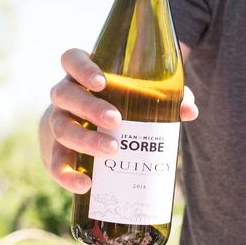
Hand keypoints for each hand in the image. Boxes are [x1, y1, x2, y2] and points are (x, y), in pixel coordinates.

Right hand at [40, 47, 196, 192]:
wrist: (88, 133)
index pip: (71, 60)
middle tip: (115, 120)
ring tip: (112, 150)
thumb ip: (165, 98)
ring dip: (85, 140)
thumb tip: (190, 110)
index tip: (101, 82)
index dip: (81, 68)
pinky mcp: (55, 152)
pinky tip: (85, 184)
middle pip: (65, 95)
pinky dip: (67, 175)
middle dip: (89, 107)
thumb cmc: (120, 107)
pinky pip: (56, 163)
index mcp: (81, 76)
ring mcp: (57, 123)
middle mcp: (65, 96)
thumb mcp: (139, 98)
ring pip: (61, 128)